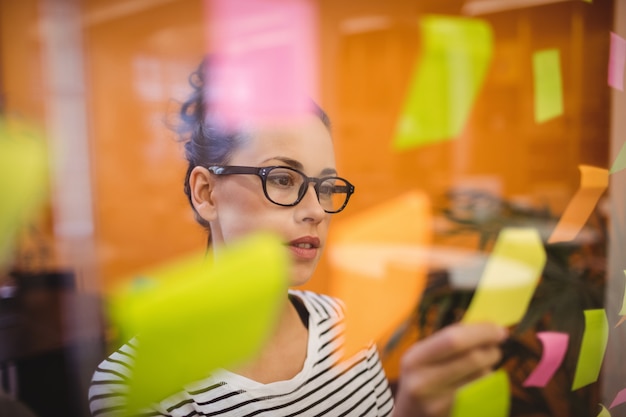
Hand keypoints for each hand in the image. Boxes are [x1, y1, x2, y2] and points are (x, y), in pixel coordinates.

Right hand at [391, 322, 507, 416]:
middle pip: (472, 358)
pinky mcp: (453, 415)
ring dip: (488, 368)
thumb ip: (448, 340)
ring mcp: (438, 403)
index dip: (481, 332)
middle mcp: (423, 381)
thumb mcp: (423, 357)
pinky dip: (486, 385)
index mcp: (414, 358)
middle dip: (491, 350)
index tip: (499, 329)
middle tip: (496, 346)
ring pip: (481, 377)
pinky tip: (477, 383)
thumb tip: (487, 326)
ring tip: (480, 366)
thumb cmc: (421, 378)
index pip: (453, 339)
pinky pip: (482, 395)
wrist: (409, 416)